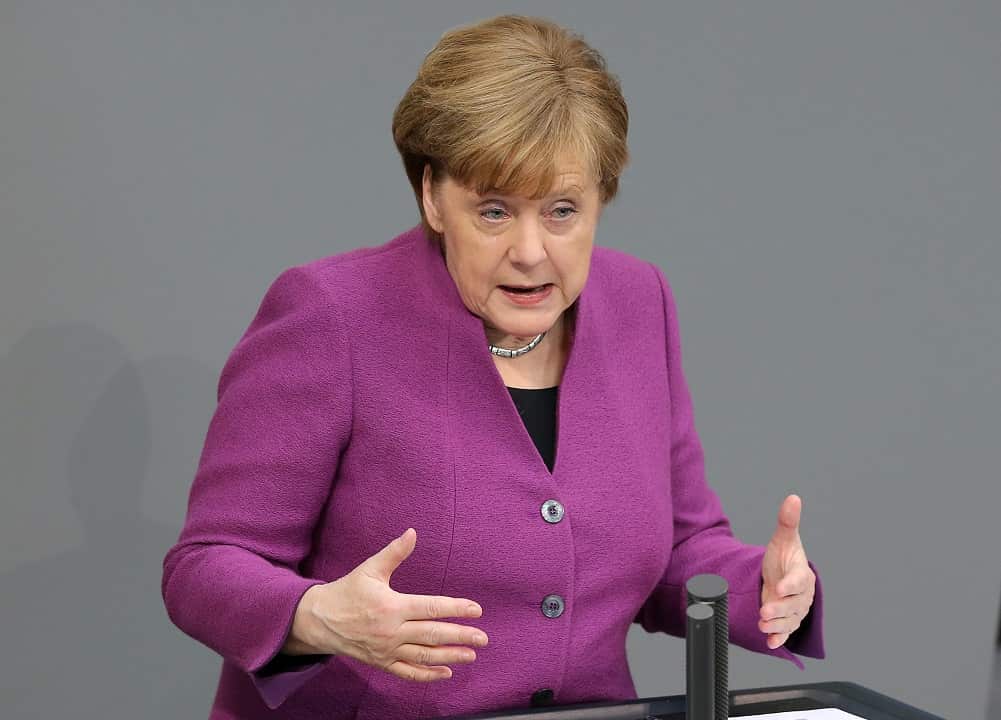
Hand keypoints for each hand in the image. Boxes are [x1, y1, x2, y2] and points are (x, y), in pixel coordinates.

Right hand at [283, 528, 487, 681]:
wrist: (319, 620)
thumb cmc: (347, 591)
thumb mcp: (370, 569)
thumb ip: (394, 553)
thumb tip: (412, 532)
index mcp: (392, 607)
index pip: (431, 608)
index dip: (456, 609)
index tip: (476, 610)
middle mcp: (392, 631)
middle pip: (433, 635)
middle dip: (461, 636)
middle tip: (483, 638)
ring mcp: (387, 650)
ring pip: (424, 656)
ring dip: (450, 656)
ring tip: (471, 654)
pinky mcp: (382, 663)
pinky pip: (408, 672)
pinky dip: (428, 675)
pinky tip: (446, 672)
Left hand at [759, 494, 815, 649]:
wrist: (781, 576)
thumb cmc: (784, 558)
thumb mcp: (783, 540)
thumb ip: (787, 522)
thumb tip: (793, 498)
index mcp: (802, 575)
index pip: (799, 580)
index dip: (790, 584)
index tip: (780, 587)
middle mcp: (801, 595)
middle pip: (793, 604)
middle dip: (779, 608)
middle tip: (764, 611)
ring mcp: (794, 609)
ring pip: (789, 620)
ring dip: (777, 625)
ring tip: (762, 626)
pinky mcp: (786, 620)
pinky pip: (785, 631)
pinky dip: (778, 638)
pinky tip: (770, 642)